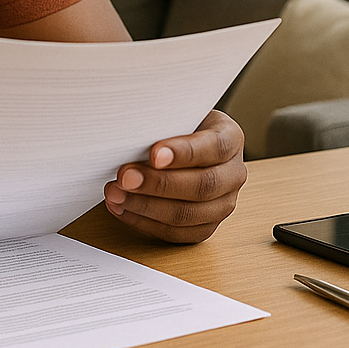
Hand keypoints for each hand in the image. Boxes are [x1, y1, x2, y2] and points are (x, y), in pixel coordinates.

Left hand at [102, 110, 245, 243]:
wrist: (184, 143)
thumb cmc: (178, 125)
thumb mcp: (178, 114)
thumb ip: (164, 124)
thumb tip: (130, 133)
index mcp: (231, 139)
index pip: (214, 147)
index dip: (184, 153)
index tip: (154, 154)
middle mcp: (233, 174)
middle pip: (202, 186)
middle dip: (158, 184)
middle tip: (125, 177)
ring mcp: (222, 204)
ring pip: (188, 215)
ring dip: (146, 206)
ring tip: (115, 194)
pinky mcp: (205, 226)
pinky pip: (176, 233)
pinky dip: (144, 222)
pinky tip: (122, 208)